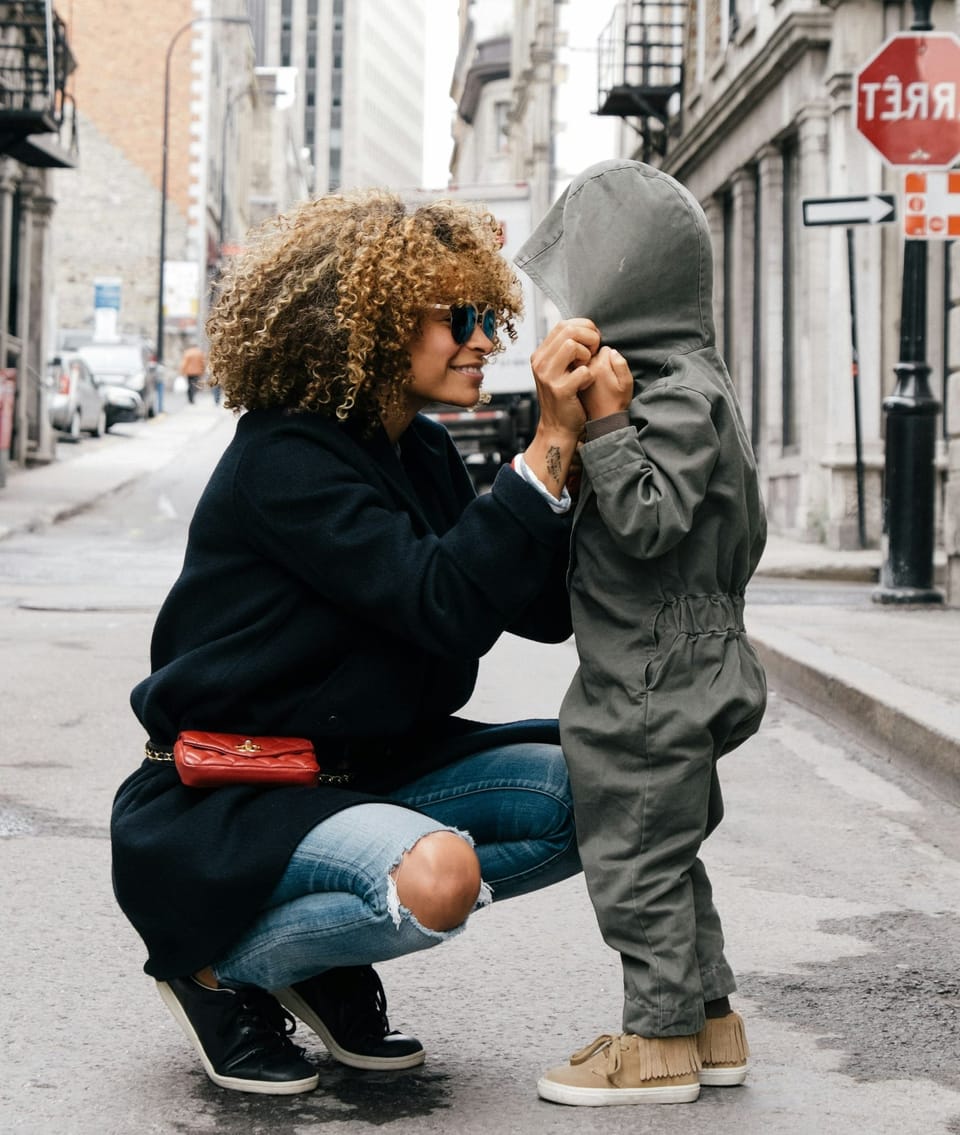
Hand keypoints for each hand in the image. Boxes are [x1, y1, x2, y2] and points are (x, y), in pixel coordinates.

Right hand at [522, 319, 600, 497]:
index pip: (563, 324)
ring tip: (587, 368)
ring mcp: (547, 376)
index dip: (584, 328)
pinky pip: (583, 371)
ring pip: (572, 345)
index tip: (592, 342)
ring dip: (587, 355)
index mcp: (540, 355)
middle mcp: (540, 363)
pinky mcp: (560, 390)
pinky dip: (590, 376)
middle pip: (568, 330)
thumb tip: (582, 328)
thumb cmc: (566, 396)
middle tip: (594, 353)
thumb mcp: (559, 369)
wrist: (558, 427)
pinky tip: (585, 384)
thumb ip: (565, 349)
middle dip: (589, 338)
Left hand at [581, 346, 633, 419]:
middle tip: (604, 378)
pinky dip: (582, 373)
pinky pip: (577, 369)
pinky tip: (587, 385)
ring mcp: (577, 374)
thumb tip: (611, 351)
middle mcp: (586, 367)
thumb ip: (621, 363)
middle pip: (593, 353)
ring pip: (584, 360)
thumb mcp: (626, 384)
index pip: (605, 349)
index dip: (610, 358)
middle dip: (599, 360)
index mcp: (600, 365)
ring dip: (590, 366)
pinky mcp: (572, 380)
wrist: (601, 421)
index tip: (611, 372)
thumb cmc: (616, 403)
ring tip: (597, 382)